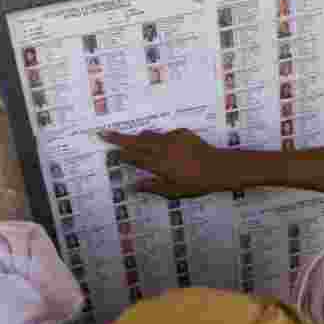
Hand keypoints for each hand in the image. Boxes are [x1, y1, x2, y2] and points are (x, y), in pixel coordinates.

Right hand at [99, 129, 229, 197]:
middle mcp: (162, 148)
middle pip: (135, 141)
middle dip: (119, 138)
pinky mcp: (183, 134)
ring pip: (150, 135)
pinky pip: (167, 134)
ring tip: (130, 138)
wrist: (219, 168)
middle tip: (104, 133)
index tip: (109, 151)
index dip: (120, 154)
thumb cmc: (196, 183)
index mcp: (157, 163)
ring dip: (138, 137)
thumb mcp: (173, 191)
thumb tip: (132, 187)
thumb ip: (152, 187)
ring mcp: (172, 139)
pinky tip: (165, 145)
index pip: (133, 157)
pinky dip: (161, 139)